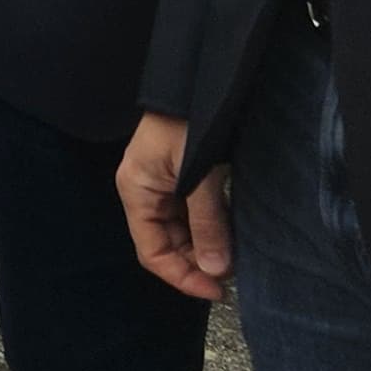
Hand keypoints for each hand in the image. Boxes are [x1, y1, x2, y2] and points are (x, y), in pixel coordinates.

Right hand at [118, 108, 232, 300]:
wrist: (196, 80)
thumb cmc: (189, 123)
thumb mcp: (199, 176)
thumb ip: (207, 223)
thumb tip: (217, 270)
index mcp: (136, 192)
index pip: (152, 252)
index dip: (182, 276)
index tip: (216, 290)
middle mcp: (144, 191)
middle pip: (166, 243)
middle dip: (197, 261)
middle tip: (231, 272)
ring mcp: (162, 183)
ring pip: (181, 230)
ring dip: (205, 245)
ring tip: (233, 254)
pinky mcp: (180, 174)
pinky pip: (191, 212)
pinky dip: (209, 225)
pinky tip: (229, 231)